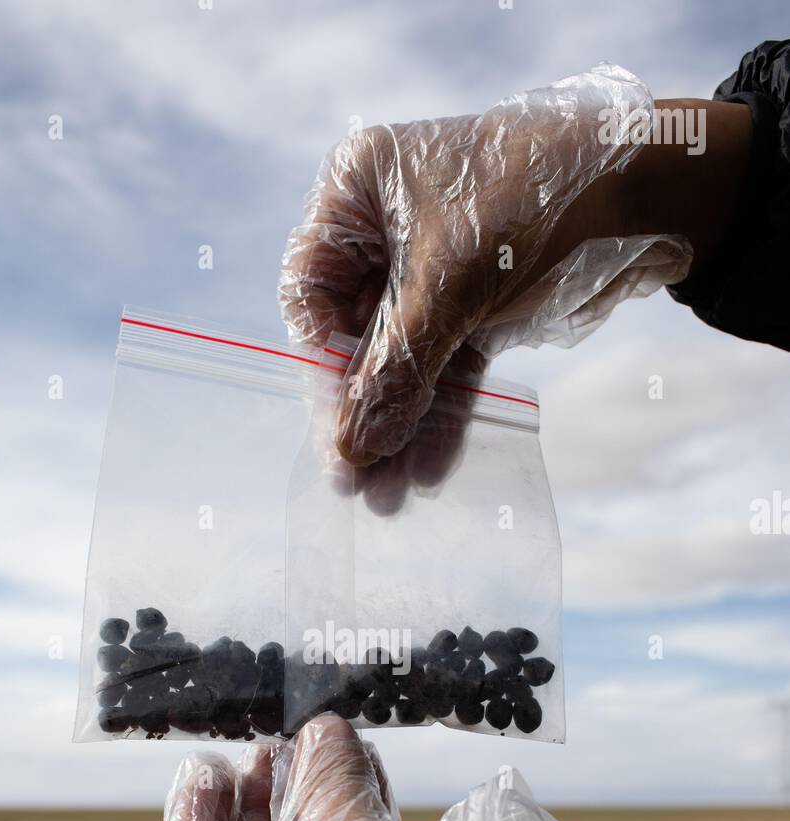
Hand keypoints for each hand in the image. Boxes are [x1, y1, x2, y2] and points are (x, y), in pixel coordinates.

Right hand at [279, 65, 686, 466]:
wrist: (645, 187)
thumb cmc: (528, 201)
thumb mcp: (446, 288)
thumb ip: (395, 372)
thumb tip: (352, 451)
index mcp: (355, 193)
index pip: (310, 294)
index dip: (321, 367)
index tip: (334, 432)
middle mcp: (384, 229)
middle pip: (355, 336)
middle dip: (362, 414)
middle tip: (355, 486)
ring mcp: (430, 268)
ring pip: (402, 360)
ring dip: (399, 427)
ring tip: (392, 498)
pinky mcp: (475, 302)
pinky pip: (446, 364)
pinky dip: (441, 412)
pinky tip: (432, 467)